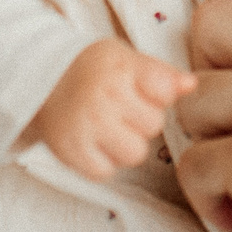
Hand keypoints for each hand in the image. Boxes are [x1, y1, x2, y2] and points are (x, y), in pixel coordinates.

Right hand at [31, 39, 196, 177]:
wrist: (40, 79)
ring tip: (108, 128)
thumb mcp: (127, 59)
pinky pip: (106, 172)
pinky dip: (101, 162)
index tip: (141, 89)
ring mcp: (87, 125)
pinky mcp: (70, 151)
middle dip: (141, 121)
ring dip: (125, 146)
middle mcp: (105, 96)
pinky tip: (92, 142)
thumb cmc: (93, 70)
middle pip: (154, 126)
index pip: (166, 91)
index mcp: (122, 68)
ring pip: (135, 154)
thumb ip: (163, 74)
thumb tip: (192, 85)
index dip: (159, 94)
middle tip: (118, 109)